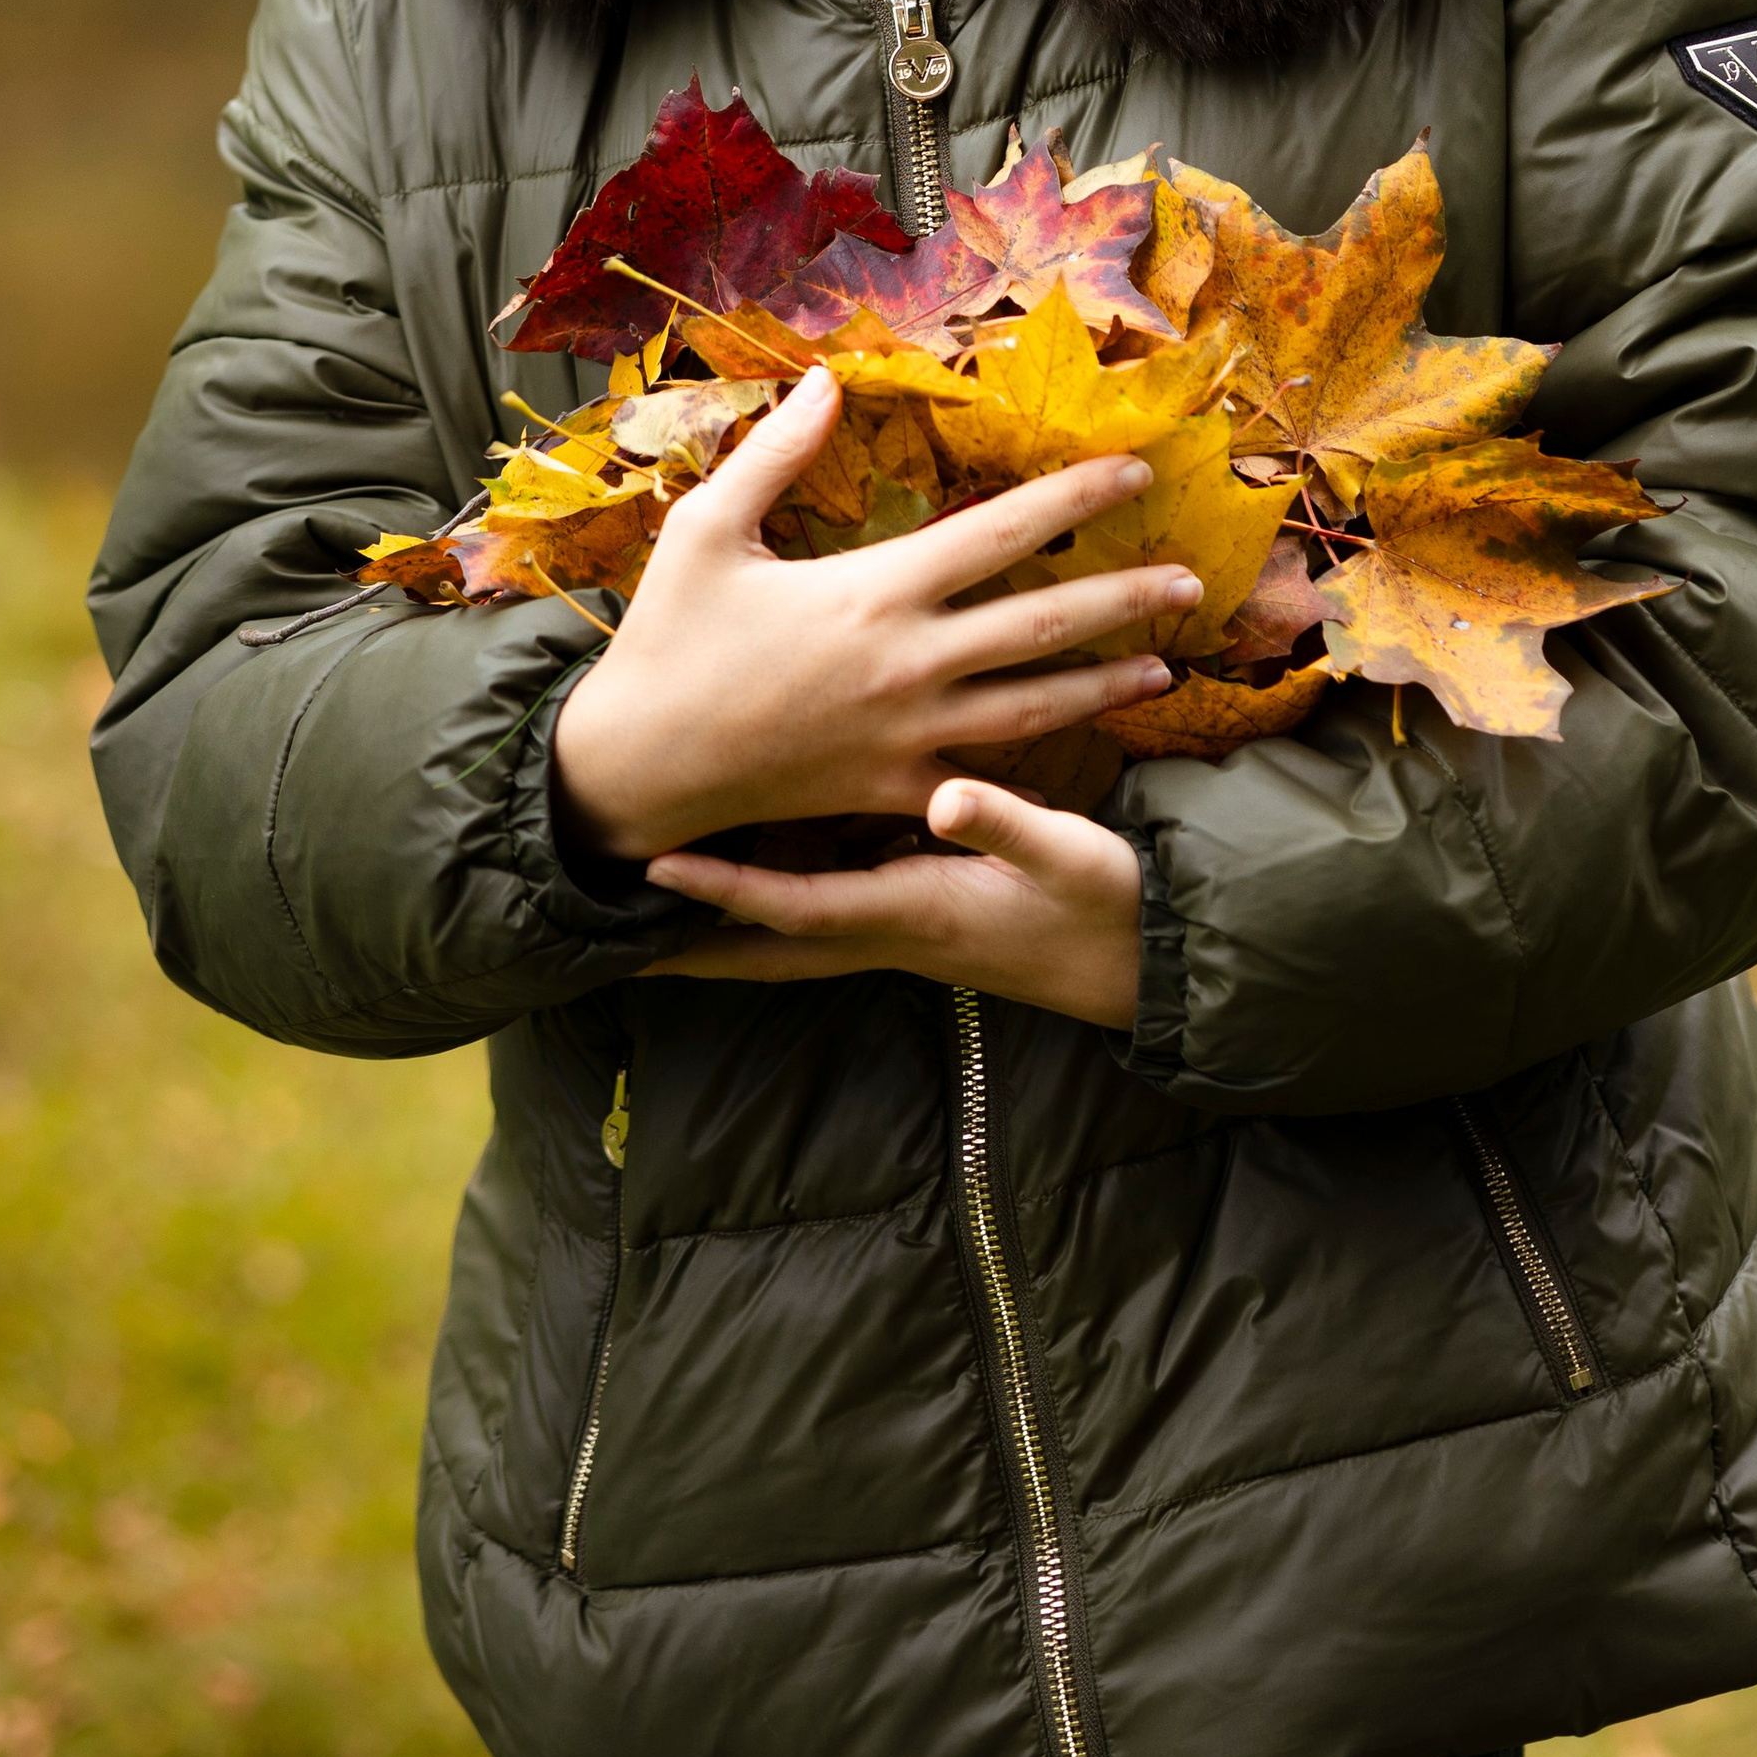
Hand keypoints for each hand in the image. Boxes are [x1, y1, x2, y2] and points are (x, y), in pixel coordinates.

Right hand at [549, 365, 1202, 866]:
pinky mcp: (895, 791)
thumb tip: (828, 379)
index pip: (1001, 532)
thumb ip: (776, 453)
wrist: (638, 771)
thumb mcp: (706, 529)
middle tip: (1191, 578)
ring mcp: (910, 736)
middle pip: (1045, 624)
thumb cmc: (668, 643)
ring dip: (1107, 685)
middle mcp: (909, 664)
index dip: (1076, 498)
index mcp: (873, 591)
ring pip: (1035, 707)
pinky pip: (987, 778)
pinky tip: (1082, 756)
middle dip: (1126, 598)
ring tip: (1165, 666)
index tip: (1137, 472)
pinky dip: (1041, 765)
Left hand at [643, 780, 1143, 1025]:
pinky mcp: (917, 918)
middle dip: (691, 940)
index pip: (795, 905)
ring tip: (656, 901)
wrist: (1144, 960)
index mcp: (912, 911)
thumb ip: (1009, 823)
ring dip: (722, 925)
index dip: (724, 888)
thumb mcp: (1066, 855)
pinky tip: (755, 873)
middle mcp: (891, 930)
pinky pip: (823, 915)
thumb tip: (948, 795)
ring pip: (787, 933)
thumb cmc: (1106, 907)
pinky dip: (774, 905)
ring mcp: (901, 932)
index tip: (657, 869)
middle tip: (613, 927)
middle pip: (766, 944)